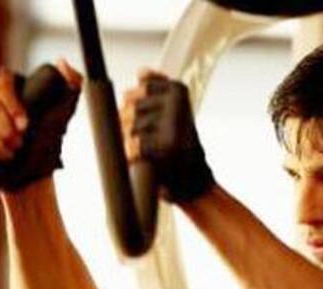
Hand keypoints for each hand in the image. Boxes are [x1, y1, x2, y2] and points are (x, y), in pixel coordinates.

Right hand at [0, 59, 82, 192]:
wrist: (31, 172)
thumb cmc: (48, 140)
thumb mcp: (65, 113)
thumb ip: (71, 85)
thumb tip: (62, 63)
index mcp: (9, 84)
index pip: (1, 82)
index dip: (11, 103)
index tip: (25, 125)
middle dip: (4, 128)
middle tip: (19, 143)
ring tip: (9, 153)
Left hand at [120, 69, 213, 203]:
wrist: (196, 183)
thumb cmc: (178, 146)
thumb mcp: (170, 112)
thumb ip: (154, 90)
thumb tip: (141, 71)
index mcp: (177, 89)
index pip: (129, 94)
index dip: (131, 113)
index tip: (150, 124)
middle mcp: (177, 102)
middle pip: (126, 109)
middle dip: (129, 127)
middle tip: (153, 141)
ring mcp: (173, 123)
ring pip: (128, 128)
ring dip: (132, 143)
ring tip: (154, 151)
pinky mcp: (166, 146)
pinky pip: (133, 146)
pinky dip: (136, 157)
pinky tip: (150, 160)